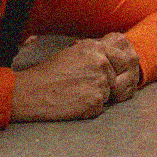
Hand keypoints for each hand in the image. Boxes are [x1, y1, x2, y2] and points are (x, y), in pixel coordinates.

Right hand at [11, 35, 140, 121]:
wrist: (32, 92)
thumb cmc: (50, 72)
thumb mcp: (74, 52)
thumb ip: (96, 53)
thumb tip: (113, 57)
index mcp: (96, 48)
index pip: (124, 59)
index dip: (116, 69)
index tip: (106, 75)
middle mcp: (101, 63)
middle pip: (115, 78)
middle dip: (104, 84)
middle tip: (82, 86)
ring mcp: (100, 82)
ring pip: (108, 93)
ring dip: (95, 96)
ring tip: (74, 94)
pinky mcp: (95, 101)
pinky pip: (100, 107)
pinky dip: (89, 108)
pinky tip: (73, 103)